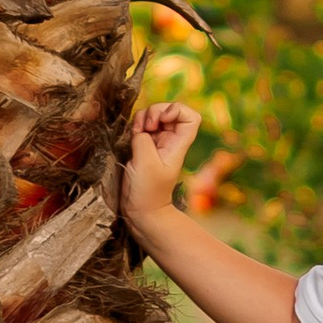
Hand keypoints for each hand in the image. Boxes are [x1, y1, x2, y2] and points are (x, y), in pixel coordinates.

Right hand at [124, 98, 199, 230]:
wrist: (142, 212)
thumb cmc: (148, 192)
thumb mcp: (146, 163)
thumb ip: (143, 140)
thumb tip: (141, 130)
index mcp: (178, 144)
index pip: (190, 117)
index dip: (176, 110)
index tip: (162, 120)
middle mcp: (170, 141)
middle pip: (168, 111)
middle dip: (154, 112)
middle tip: (145, 127)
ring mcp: (156, 143)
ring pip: (152, 116)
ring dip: (142, 118)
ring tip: (136, 132)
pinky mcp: (143, 147)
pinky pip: (141, 127)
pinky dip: (135, 126)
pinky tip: (132, 136)